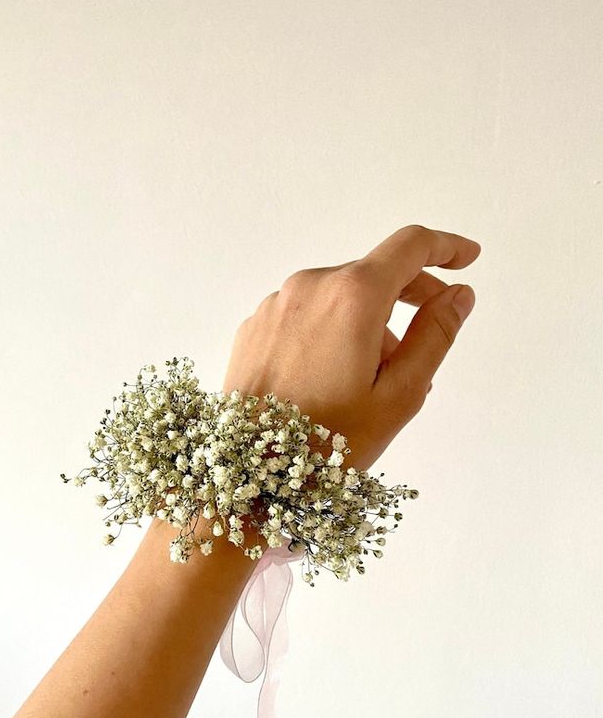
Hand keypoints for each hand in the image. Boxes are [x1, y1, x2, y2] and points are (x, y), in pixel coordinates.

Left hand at [222, 224, 480, 471]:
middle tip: (432, 328)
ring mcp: (276, 305)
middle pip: (373, 272)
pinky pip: (306, 315)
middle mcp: (310, 286)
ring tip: (374, 378)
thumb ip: (435, 335)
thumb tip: (458, 295)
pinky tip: (333, 377)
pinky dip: (329, 330)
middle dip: (410, 293)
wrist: (251, 470)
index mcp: (352, 296)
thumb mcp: (400, 394)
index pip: (409, 247)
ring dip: (367, 320)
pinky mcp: (255, 326)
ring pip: (338, 296)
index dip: (445, 248)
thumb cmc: (329, 440)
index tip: (467, 258)